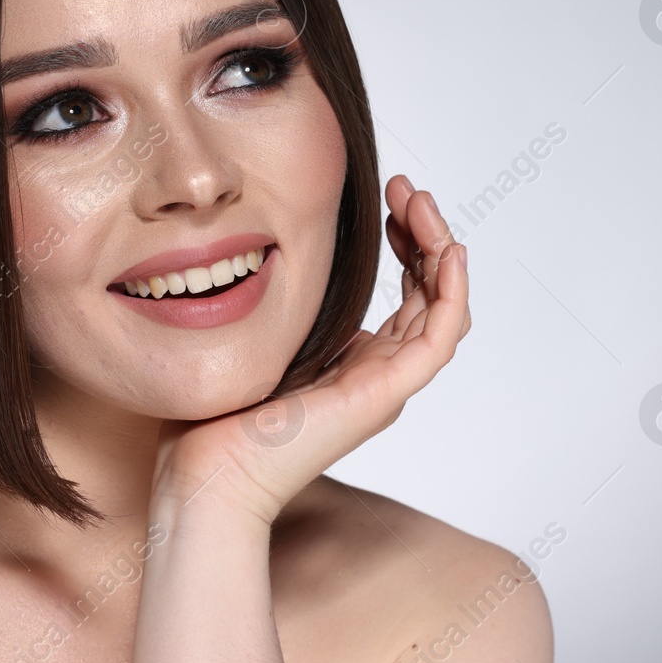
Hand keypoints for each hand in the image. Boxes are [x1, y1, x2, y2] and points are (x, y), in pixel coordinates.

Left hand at [150, 174, 470, 525]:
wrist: (208, 474)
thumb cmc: (218, 421)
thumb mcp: (263, 340)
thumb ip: (290, 310)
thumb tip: (275, 258)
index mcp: (358, 363)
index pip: (408, 295)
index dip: (405, 242)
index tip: (385, 201)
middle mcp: (381, 373)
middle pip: (430, 294)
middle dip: (424, 233)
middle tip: (406, 188)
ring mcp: (387, 384)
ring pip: (443, 308)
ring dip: (440, 248)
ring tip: (419, 202)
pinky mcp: (383, 393)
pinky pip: (440, 337)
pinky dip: (452, 291)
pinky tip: (445, 248)